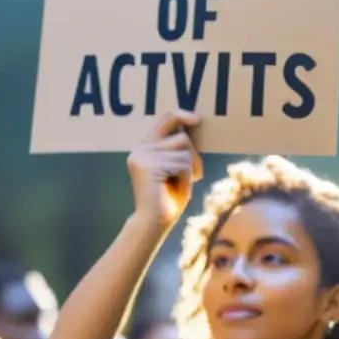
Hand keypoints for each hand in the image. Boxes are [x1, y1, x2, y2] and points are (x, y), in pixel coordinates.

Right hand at [127, 110, 202, 227]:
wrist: (153, 223)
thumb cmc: (168, 199)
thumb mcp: (175, 170)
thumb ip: (178, 150)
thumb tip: (191, 127)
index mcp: (145, 148)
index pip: (165, 121)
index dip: (182, 115)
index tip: (197, 118)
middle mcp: (141, 149)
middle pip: (182, 138)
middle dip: (194, 157)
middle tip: (193, 176)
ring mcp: (144, 155)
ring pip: (185, 150)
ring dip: (190, 169)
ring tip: (179, 185)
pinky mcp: (150, 164)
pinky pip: (183, 163)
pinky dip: (186, 178)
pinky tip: (175, 189)